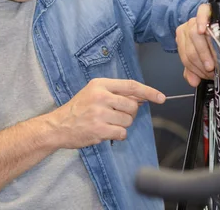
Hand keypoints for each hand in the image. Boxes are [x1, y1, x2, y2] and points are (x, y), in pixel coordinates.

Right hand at [50, 78, 164, 147]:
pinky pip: (122, 133)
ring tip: (106, 123)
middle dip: (129, 113)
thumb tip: (142, 97)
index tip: (160, 97)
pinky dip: (118, 135)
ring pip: (128, 121)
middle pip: (132, 106)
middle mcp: (100, 96)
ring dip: (121, 125)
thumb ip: (117, 93)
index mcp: (100, 84)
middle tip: (116, 115)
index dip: (148, 91)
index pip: (131, 85)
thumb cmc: (79, 109)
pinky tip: (105, 131)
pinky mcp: (99, 130)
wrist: (58, 125)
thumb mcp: (95, 92)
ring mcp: (99, 113)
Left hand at [176, 3, 219, 87]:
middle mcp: (189, 28)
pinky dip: (201, 21)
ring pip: (194, 35)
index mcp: (184, 39)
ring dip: (204, 51)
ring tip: (214, 59)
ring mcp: (197, 19)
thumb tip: (192, 81)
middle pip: (189, 47)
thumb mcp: (206, 59)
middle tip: (211, 68)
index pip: (184, 55)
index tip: (206, 73)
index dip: (195, 67)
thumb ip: (195, 70)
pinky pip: (201, 13)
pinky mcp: (208, 10)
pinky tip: (203, 30)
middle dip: (201, 61)